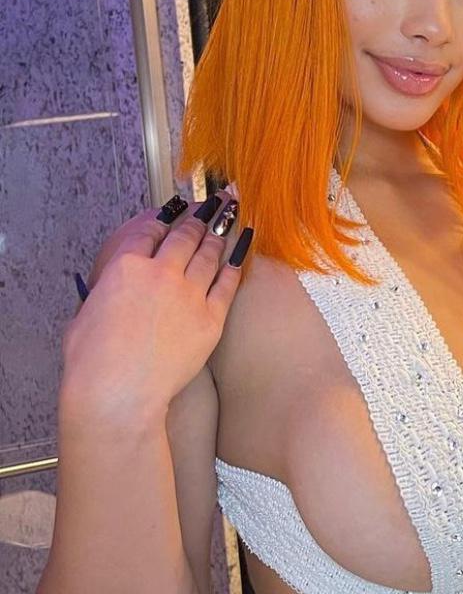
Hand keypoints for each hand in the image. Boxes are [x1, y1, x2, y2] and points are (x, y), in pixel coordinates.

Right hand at [61, 193, 250, 419]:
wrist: (120, 390)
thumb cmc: (93, 360)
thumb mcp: (86, 313)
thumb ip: (106, 294)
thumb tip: (112, 295)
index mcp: (124, 267)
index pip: (150, 231)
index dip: (165, 218)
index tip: (175, 210)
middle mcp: (160, 273)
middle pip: (185, 236)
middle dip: (200, 216)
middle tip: (213, 203)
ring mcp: (189, 294)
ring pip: (209, 254)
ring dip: (220, 233)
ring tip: (230, 218)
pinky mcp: (211, 318)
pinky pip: (229, 283)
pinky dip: (237, 262)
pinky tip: (244, 249)